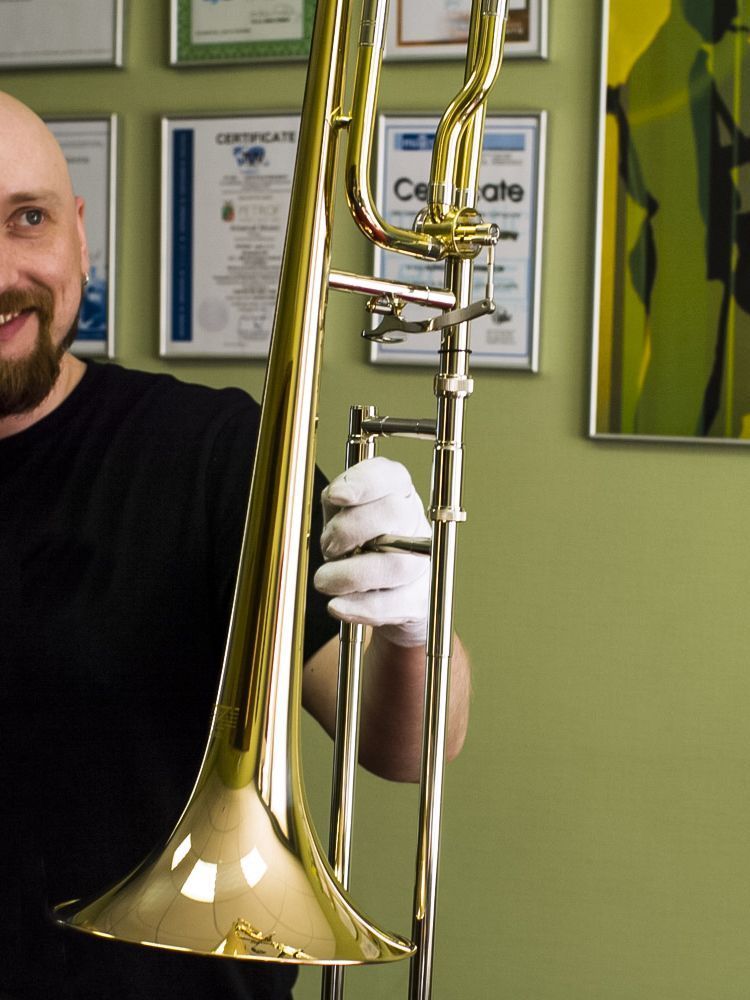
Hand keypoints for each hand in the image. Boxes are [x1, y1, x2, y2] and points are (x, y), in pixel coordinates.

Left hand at [314, 456, 430, 646]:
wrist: (381, 590)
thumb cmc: (357, 542)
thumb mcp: (340, 514)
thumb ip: (336, 501)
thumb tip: (337, 496)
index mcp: (397, 490)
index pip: (389, 476)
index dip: (363, 483)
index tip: (336, 496)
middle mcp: (415, 520)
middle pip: (393, 514)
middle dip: (350, 530)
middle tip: (327, 547)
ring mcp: (423, 561)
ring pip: (395, 565)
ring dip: (350, 575)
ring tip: (324, 580)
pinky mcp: (419, 598)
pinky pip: (393, 604)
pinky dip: (361, 607)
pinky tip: (338, 606)